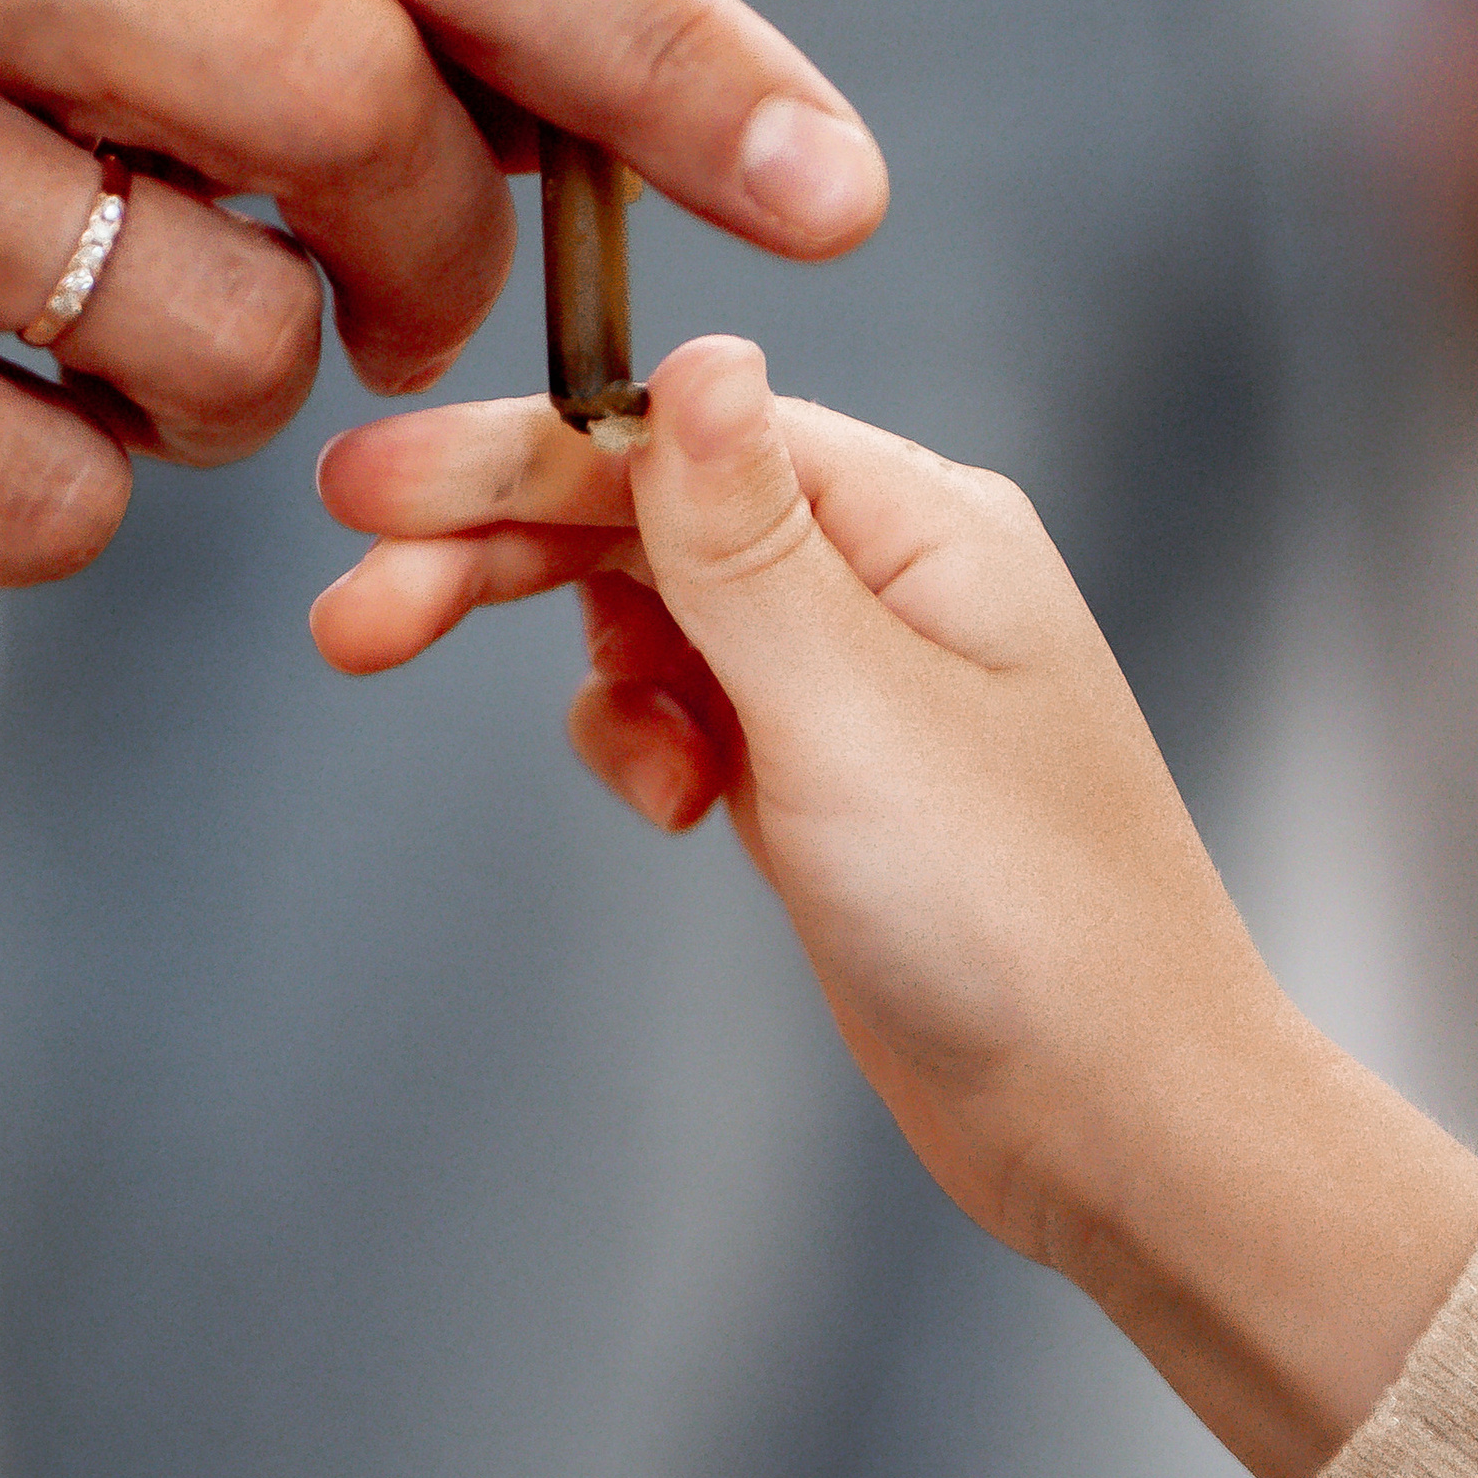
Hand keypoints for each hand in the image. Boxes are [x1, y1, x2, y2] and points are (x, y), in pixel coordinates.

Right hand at [0, 0, 884, 584]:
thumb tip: (622, 116)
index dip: (669, 42)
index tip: (830, 185)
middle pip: (361, 99)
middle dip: (456, 255)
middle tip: (422, 318)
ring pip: (232, 337)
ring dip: (241, 401)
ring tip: (95, 342)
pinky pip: (65, 498)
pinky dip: (72, 502)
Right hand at [315, 338, 1477, 1477]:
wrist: (1126, 1126)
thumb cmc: (1027, 924)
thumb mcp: (853, 713)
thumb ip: (745, 538)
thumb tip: (693, 352)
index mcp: (917, 521)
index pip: (671, 435)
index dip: (509, 456)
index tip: (362, 490)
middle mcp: (887, 576)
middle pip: (638, 515)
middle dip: (493, 558)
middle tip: (350, 620)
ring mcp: (854, 680)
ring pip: (648, 613)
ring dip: (583, 672)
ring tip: (623, 778)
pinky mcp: (826, 778)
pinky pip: (684, 711)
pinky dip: (646, 746)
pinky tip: (673, 810)